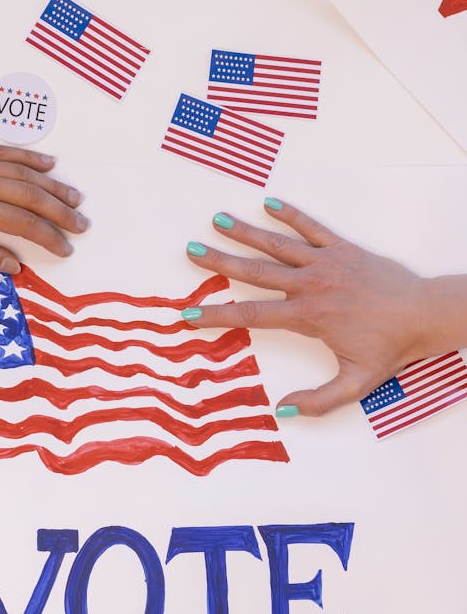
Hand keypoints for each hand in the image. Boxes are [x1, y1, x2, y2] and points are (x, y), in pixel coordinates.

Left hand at [0, 55, 87, 273]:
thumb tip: (12, 265)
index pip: (22, 223)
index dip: (48, 237)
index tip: (66, 249)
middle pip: (30, 194)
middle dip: (60, 211)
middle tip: (82, 224)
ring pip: (21, 171)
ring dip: (51, 184)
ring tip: (74, 196)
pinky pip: (1, 151)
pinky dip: (26, 156)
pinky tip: (45, 161)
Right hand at [183, 200, 466, 415]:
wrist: (424, 314)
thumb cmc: (391, 349)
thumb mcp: (355, 384)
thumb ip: (318, 400)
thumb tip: (282, 409)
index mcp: (307, 317)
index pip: (251, 315)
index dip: (216, 316)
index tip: (189, 314)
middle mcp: (311, 285)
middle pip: (255, 272)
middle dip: (220, 262)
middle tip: (191, 250)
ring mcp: (326, 263)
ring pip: (277, 245)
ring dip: (246, 232)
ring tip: (218, 220)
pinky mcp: (343, 249)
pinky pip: (312, 228)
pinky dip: (291, 215)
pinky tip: (270, 203)